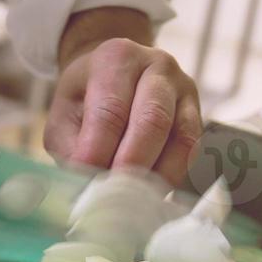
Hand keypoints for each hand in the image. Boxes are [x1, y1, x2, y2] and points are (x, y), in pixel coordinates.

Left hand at [43, 7, 201, 185]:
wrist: (115, 74)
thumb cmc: (85, 97)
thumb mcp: (63, 115)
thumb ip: (72, 148)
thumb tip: (87, 187)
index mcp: (117, 59)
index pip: (110, 110)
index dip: (99, 151)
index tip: (88, 183)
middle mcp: (157, 66)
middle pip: (153, 120)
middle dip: (133, 165)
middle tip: (115, 197)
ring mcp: (183, 89)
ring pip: (180, 139)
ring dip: (156, 176)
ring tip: (133, 202)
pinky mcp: (197, 114)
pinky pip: (191, 152)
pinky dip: (171, 178)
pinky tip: (151, 196)